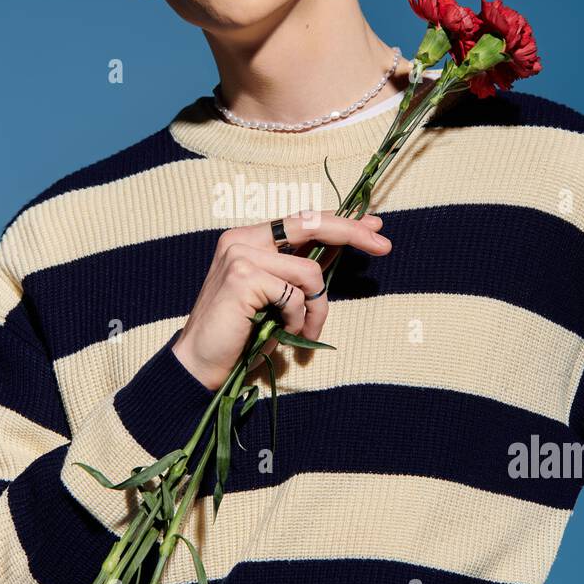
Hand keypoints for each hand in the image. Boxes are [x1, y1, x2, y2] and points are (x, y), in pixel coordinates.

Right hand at [172, 209, 391, 390]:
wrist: (199, 364)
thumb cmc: (239, 335)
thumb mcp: (279, 298)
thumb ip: (302, 270)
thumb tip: (342, 247)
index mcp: (247, 238)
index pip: (302, 219)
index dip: (341, 221)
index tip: (374, 225)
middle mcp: (241, 239)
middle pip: (310, 223)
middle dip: (352, 233)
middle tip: (384, 246)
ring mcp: (240, 254)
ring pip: (309, 271)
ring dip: (318, 309)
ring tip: (306, 333)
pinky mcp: (243, 276)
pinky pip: (295, 296)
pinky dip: (299, 320)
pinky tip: (283, 334)